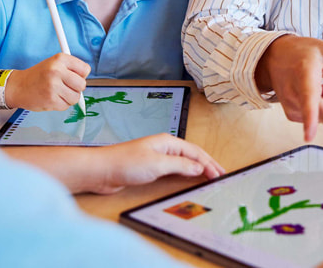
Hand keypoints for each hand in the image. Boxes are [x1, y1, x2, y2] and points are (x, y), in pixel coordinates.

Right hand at [6, 53, 89, 110]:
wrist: (18, 87)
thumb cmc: (38, 75)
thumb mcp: (54, 63)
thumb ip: (71, 69)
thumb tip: (86, 80)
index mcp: (60, 59)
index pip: (85, 69)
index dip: (81, 75)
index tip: (74, 76)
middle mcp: (57, 71)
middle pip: (82, 85)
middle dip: (76, 88)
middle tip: (65, 86)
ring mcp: (53, 86)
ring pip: (75, 97)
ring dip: (68, 98)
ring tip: (57, 92)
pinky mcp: (51, 100)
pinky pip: (66, 106)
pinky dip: (61, 104)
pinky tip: (52, 98)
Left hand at [94, 133, 224, 193]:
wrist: (102, 171)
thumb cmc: (125, 163)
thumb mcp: (157, 164)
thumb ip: (180, 165)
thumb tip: (199, 167)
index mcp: (168, 142)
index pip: (195, 152)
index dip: (209, 162)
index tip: (220, 173)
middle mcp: (164, 148)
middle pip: (192, 156)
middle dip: (207, 165)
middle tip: (220, 175)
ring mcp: (157, 158)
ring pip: (184, 163)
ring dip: (198, 170)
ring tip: (210, 178)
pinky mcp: (151, 169)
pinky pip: (174, 171)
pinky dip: (186, 175)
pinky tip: (189, 180)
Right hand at [255, 35, 322, 141]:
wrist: (275, 56)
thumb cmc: (302, 52)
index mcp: (304, 75)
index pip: (308, 101)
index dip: (310, 121)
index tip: (308, 136)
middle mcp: (294, 95)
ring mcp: (292, 107)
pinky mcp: (292, 115)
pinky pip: (318, 119)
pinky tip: (319, 93)